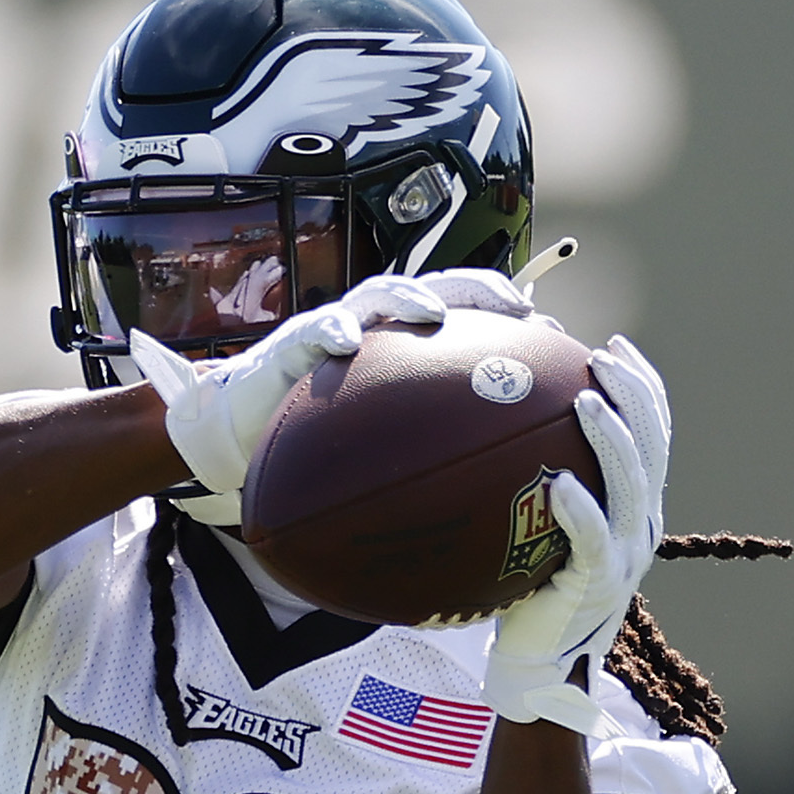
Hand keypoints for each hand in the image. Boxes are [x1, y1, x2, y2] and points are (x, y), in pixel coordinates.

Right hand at [130, 272, 536, 525]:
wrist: (241, 437)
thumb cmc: (314, 444)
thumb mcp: (377, 453)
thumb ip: (422, 460)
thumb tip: (487, 506)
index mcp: (403, 347)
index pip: (468, 317)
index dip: (510, 318)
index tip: (552, 336)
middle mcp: (375, 330)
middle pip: (437, 288)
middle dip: (476, 289)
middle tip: (513, 308)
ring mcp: (333, 330)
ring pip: (378, 296)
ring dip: (406, 298)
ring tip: (432, 312)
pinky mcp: (289, 346)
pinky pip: (311, 331)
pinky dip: (328, 332)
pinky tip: (343, 344)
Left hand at [483, 336, 670, 735]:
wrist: (535, 664)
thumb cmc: (526, 591)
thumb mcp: (538, 530)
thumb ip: (535, 485)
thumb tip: (492, 428)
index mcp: (637, 507)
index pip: (654, 434)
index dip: (643, 387)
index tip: (615, 347)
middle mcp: (643, 525)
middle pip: (653, 445)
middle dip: (633, 393)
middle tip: (602, 355)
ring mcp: (629, 555)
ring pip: (633, 484)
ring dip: (612, 438)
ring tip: (586, 400)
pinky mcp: (601, 585)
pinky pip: (595, 540)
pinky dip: (582, 510)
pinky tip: (561, 485)